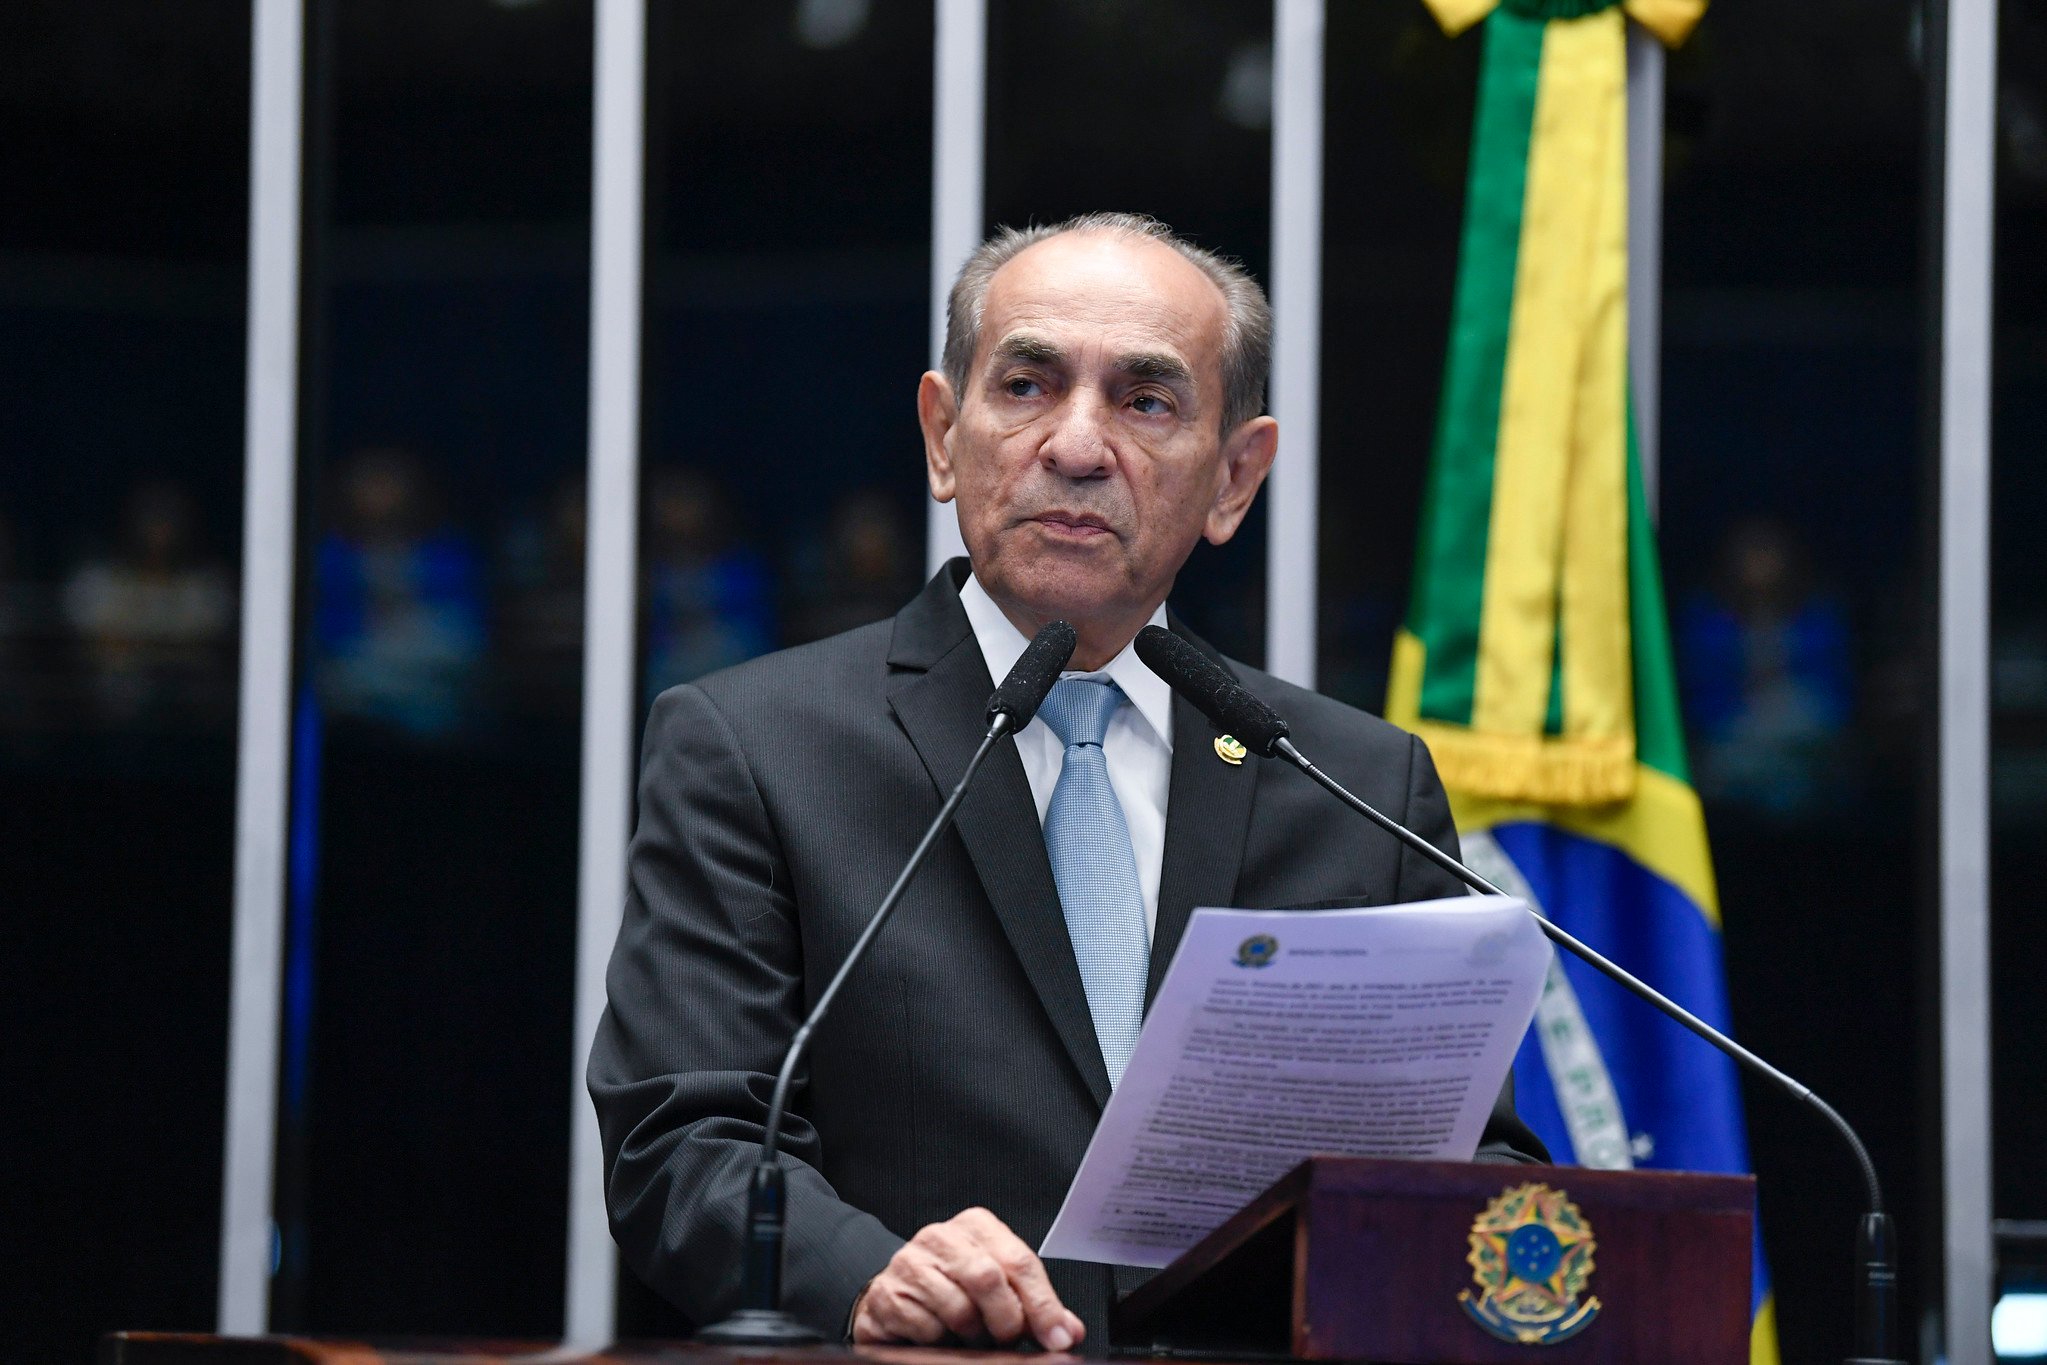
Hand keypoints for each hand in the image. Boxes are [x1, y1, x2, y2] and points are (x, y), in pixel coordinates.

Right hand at [851, 1207, 1084, 1350]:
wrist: (898, 1293)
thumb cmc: (955, 1287)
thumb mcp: (1000, 1288)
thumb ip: (1036, 1306)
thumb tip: (1068, 1331)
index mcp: (976, 1225)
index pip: (1019, 1261)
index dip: (1043, 1305)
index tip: (1057, 1337)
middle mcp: (940, 1236)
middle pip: (988, 1278)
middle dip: (1007, 1320)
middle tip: (1008, 1339)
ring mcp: (909, 1262)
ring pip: (957, 1308)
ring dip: (972, 1335)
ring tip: (971, 1335)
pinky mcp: (887, 1293)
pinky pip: (926, 1327)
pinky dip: (939, 1340)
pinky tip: (939, 1333)